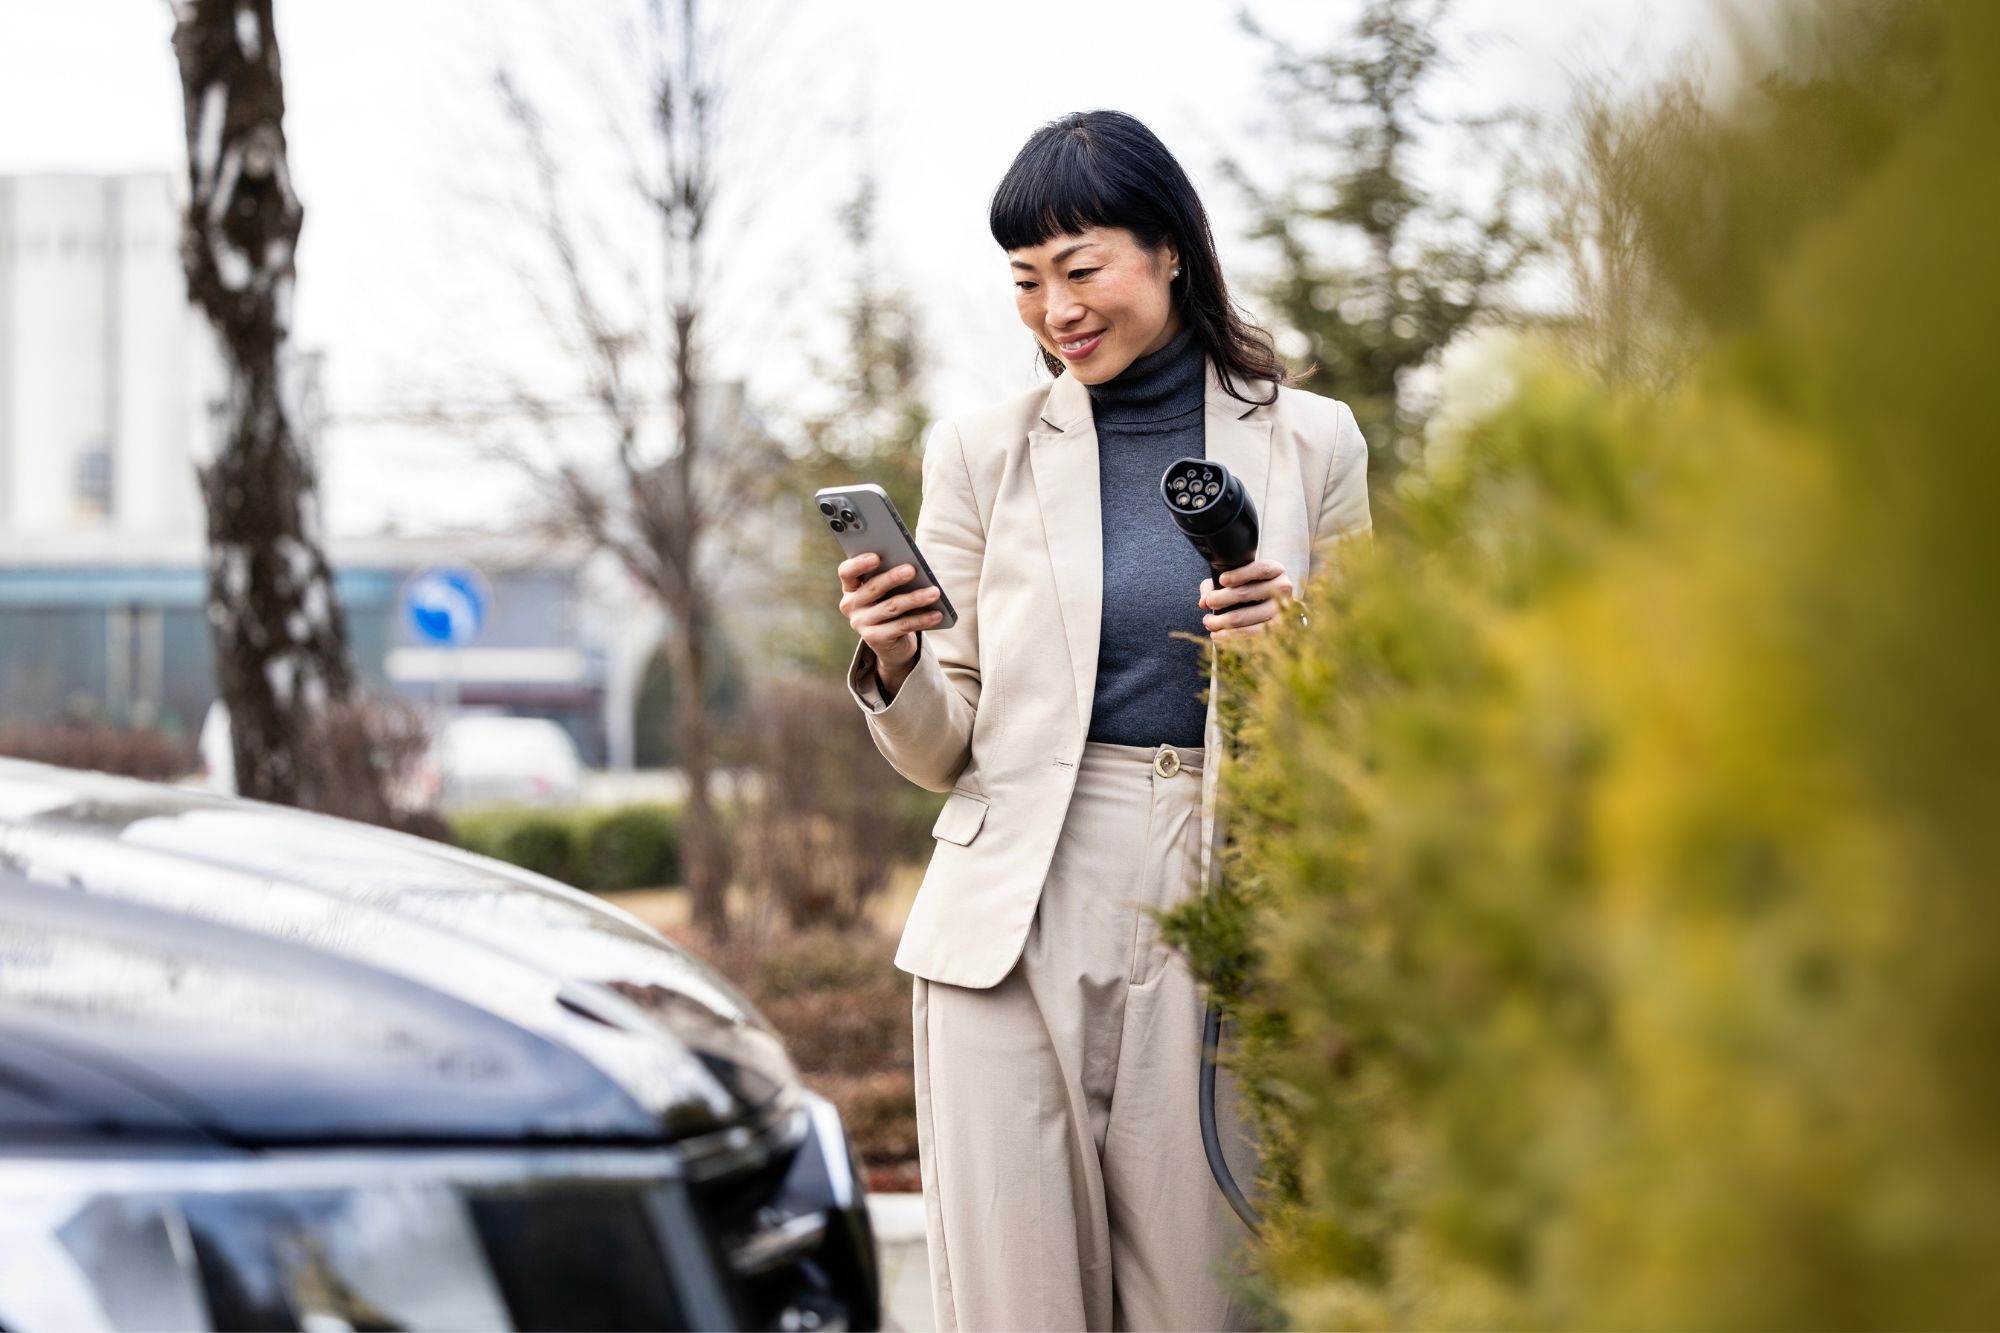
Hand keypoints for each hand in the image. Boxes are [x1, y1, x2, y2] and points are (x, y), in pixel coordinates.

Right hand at [838, 552, 942, 692]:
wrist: (891, 642)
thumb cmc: (890, 603)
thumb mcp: (888, 590)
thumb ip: (892, 577)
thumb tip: (913, 567)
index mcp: (851, 587)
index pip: (847, 572)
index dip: (859, 563)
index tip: (876, 556)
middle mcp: (851, 605)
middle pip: (873, 588)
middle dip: (893, 578)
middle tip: (912, 569)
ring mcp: (861, 623)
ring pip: (891, 607)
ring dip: (915, 598)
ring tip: (934, 592)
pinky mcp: (875, 639)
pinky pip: (902, 626)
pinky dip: (922, 619)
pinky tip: (937, 614)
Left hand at [1198, 558, 1296, 640]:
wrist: (1270, 607)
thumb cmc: (1249, 588)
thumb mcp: (1236, 579)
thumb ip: (1215, 584)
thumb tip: (1203, 602)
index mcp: (1276, 570)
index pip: (1260, 569)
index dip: (1240, 574)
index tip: (1222, 580)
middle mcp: (1283, 589)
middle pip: (1246, 593)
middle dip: (1220, 599)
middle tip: (1208, 603)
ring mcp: (1281, 611)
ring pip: (1244, 617)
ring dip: (1220, 621)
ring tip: (1208, 622)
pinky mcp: (1276, 631)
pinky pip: (1249, 635)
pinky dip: (1229, 636)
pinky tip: (1217, 635)